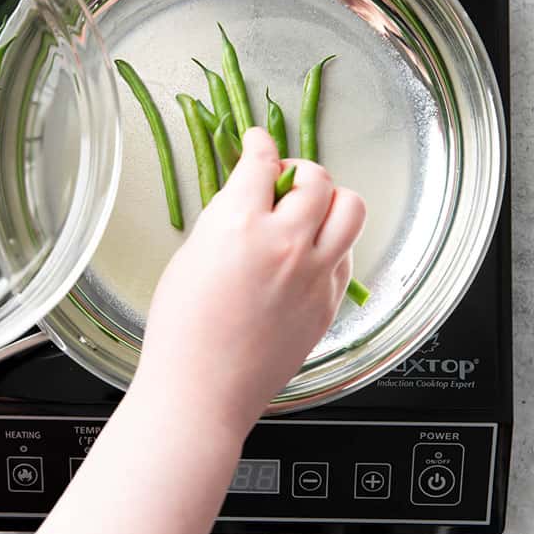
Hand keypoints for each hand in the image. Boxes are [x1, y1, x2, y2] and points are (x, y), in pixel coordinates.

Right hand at [132, 127, 364, 437]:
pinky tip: (310, 255)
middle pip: (318, 178)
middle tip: (285, 183)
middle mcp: (284, 244)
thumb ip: (225, 219)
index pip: (261, 162)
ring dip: (332, 201)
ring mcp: (314, 274)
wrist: (203, 392)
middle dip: (301, 171)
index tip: (259, 141)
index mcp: (239, 227)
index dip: (260, 143)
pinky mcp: (330, 301)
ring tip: (311, 213)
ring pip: (351, 209)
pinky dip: (333, 245)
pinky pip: (347, 254)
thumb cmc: (181, 331)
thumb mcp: (190, 257)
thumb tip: (248, 195)